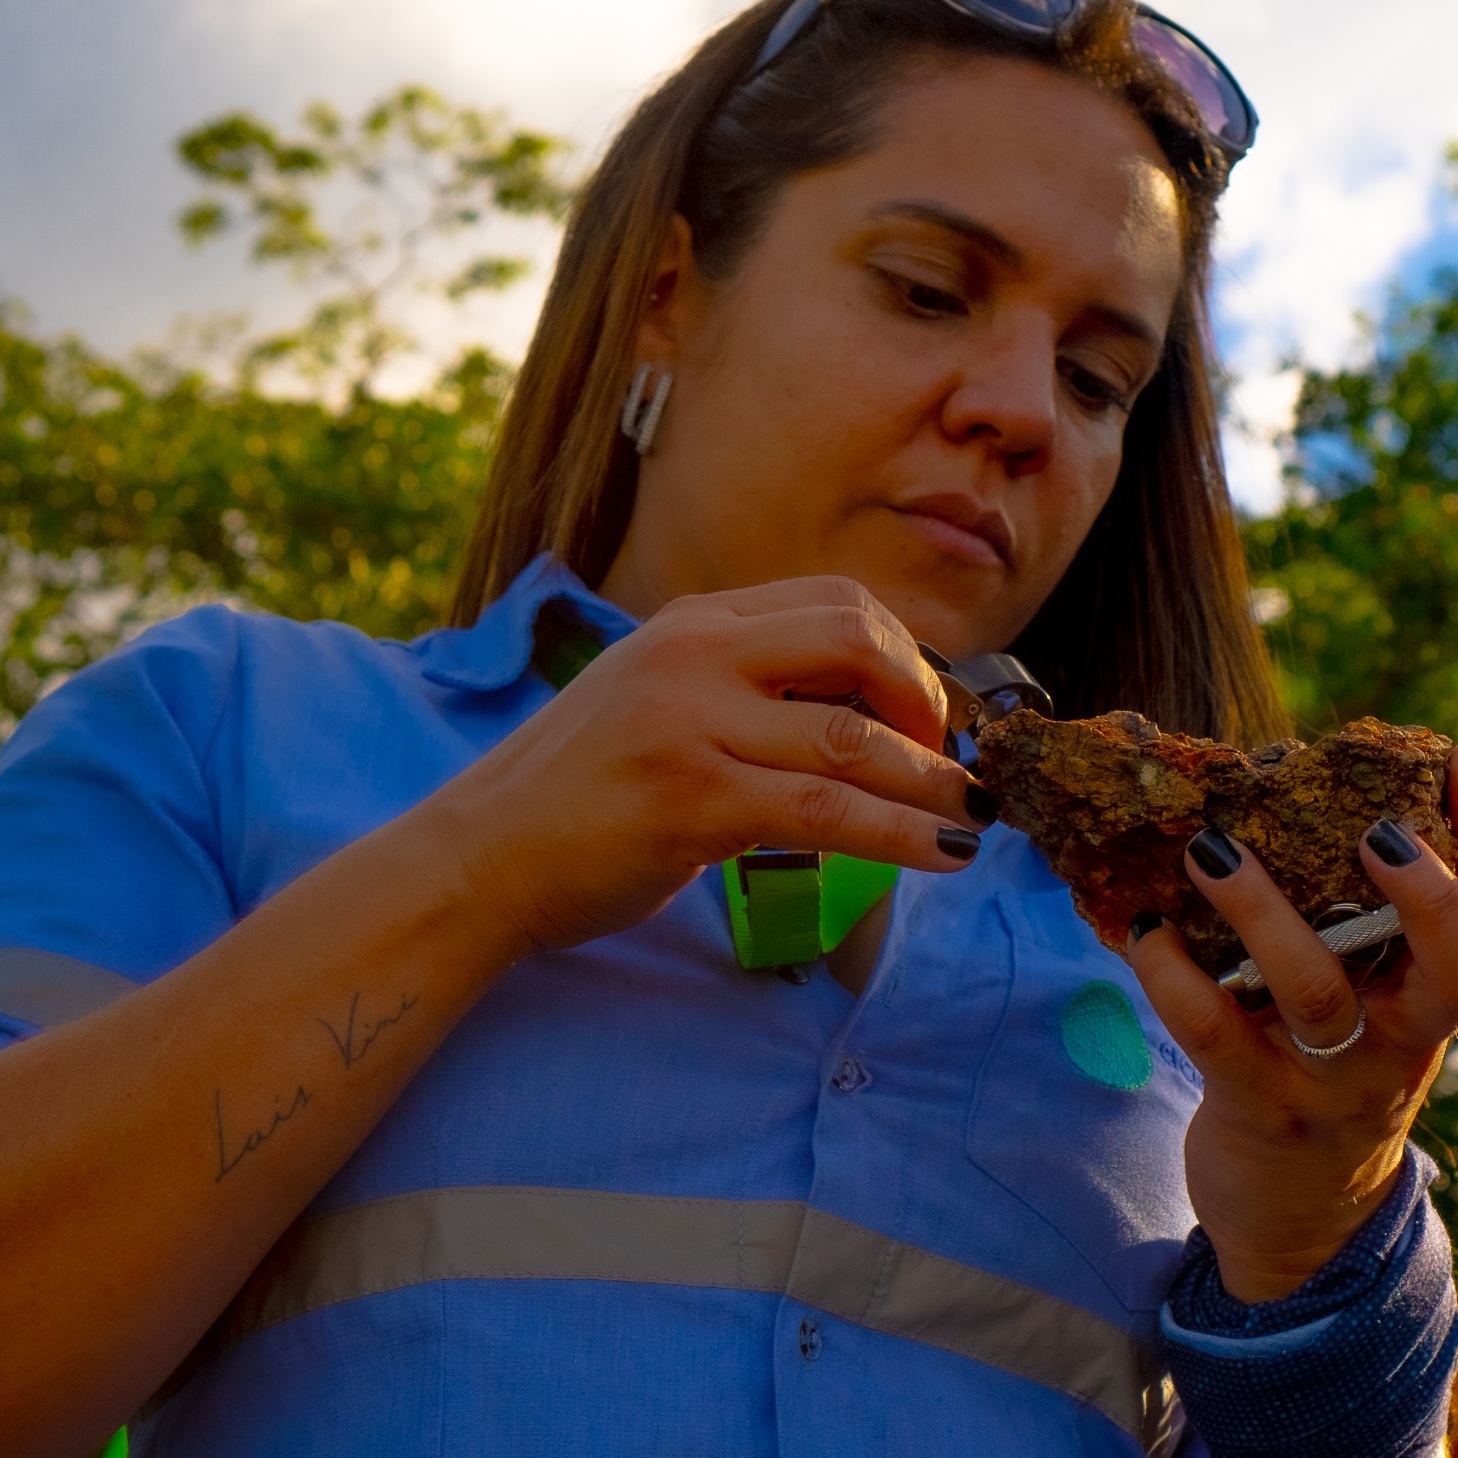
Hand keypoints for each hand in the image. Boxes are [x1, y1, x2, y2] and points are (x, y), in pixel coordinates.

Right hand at [425, 575, 986, 954]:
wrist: (479, 856)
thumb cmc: (578, 794)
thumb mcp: (659, 703)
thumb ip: (743, 691)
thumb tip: (859, 718)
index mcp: (693, 623)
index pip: (835, 601)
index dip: (905, 653)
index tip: (929, 713)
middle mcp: (695, 655)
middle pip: (857, 641)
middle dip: (926, 701)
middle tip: (952, 760)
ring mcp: (691, 724)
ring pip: (853, 739)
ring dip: (933, 781)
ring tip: (978, 814)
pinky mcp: (692, 801)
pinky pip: (829, 812)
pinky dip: (904, 834)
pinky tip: (945, 854)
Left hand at [1125, 742, 1457, 1300]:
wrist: (1303, 1223)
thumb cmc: (1337, 1075)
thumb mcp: (1378, 1011)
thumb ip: (1378, 930)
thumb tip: (1336, 796)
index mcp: (1433, 1002)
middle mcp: (1401, 1042)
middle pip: (1445, 971)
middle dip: (1421, 895)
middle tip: (1373, 828)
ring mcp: (1333, 1082)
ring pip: (1317, 992)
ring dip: (1262, 913)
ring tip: (1212, 850)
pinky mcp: (1258, 1109)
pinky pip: (1215, 1034)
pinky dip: (1172, 975)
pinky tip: (1148, 930)